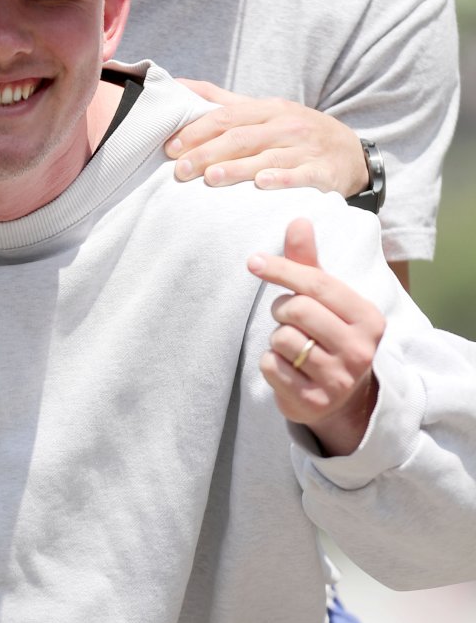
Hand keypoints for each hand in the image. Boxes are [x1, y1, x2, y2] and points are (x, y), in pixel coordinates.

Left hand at [166, 80, 367, 197]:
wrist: (351, 152)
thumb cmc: (295, 132)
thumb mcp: (263, 111)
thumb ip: (221, 101)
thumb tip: (178, 86)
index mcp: (268, 109)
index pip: (227, 116)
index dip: (198, 130)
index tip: (171, 146)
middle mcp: (286, 125)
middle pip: (242, 137)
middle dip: (208, 153)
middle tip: (181, 170)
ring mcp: (305, 148)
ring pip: (267, 157)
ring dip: (237, 168)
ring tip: (210, 178)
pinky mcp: (323, 172)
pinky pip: (301, 175)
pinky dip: (282, 179)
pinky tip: (262, 185)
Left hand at [247, 219, 384, 455]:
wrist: (345, 400)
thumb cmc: (331, 335)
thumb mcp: (327, 300)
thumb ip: (309, 262)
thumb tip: (299, 220)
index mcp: (368, 317)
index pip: (317, 284)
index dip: (282, 269)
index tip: (254, 262)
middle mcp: (359, 350)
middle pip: (296, 310)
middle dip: (281, 309)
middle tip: (289, 318)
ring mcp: (338, 379)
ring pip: (282, 338)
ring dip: (276, 338)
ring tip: (294, 345)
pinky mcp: (314, 402)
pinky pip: (270, 365)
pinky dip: (270, 362)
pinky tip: (288, 368)